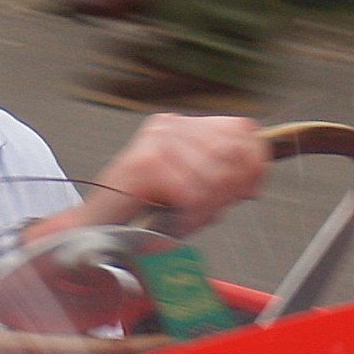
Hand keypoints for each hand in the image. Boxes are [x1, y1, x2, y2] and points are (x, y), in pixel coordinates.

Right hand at [88, 113, 268, 234]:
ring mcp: (157, 141)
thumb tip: (256, 172)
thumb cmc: (144, 213)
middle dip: (229, 189)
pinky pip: (192, 194)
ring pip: (213, 176)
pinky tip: (173, 219)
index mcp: (183, 126)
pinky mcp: (146, 163)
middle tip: (210, 210)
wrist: (96, 228)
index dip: (255, 162)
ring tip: (185, 216)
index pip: (242, 129)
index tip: (251, 189)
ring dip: (205, 207)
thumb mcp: (195, 190)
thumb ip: (226, 177)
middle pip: (232, 153)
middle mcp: (170, 125)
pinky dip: (188, 215)